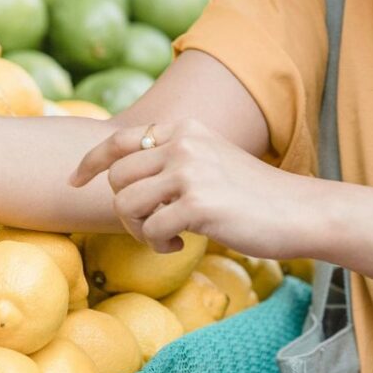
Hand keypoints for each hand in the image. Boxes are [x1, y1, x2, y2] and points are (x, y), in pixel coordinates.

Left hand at [69, 120, 321, 260]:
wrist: (298, 211)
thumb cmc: (252, 195)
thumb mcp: (209, 161)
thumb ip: (171, 160)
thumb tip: (121, 179)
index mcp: (183, 129)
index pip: (120, 140)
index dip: (90, 162)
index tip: (74, 181)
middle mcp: (183, 143)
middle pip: (118, 180)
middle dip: (126, 211)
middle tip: (152, 227)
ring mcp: (190, 171)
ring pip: (126, 205)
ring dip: (139, 230)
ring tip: (168, 236)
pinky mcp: (198, 203)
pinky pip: (151, 229)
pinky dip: (160, 243)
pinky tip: (183, 243)